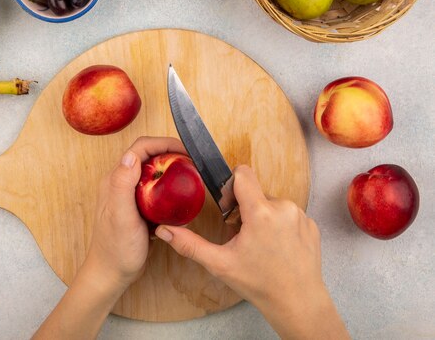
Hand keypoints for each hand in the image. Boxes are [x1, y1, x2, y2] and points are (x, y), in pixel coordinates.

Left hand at [85, 136, 186, 289]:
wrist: (112, 273)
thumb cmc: (115, 248)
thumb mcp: (120, 216)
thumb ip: (122, 185)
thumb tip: (131, 156)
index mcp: (115, 179)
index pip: (140, 149)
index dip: (163, 143)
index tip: (184, 150)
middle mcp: (121, 183)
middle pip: (148, 156)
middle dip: (170, 153)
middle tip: (191, 161)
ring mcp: (130, 195)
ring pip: (154, 172)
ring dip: (171, 169)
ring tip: (190, 174)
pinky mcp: (140, 208)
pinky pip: (157, 190)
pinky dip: (170, 188)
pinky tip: (181, 198)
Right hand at [155, 165, 348, 338]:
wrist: (298, 302)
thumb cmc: (259, 283)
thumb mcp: (219, 263)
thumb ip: (189, 244)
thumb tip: (164, 231)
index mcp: (260, 212)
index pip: (243, 173)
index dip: (231, 186)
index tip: (229, 208)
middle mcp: (284, 207)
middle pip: (255, 192)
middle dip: (245, 209)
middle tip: (242, 236)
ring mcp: (300, 215)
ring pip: (272, 203)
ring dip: (262, 217)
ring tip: (260, 244)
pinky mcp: (310, 224)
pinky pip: (288, 214)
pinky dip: (279, 225)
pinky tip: (276, 247)